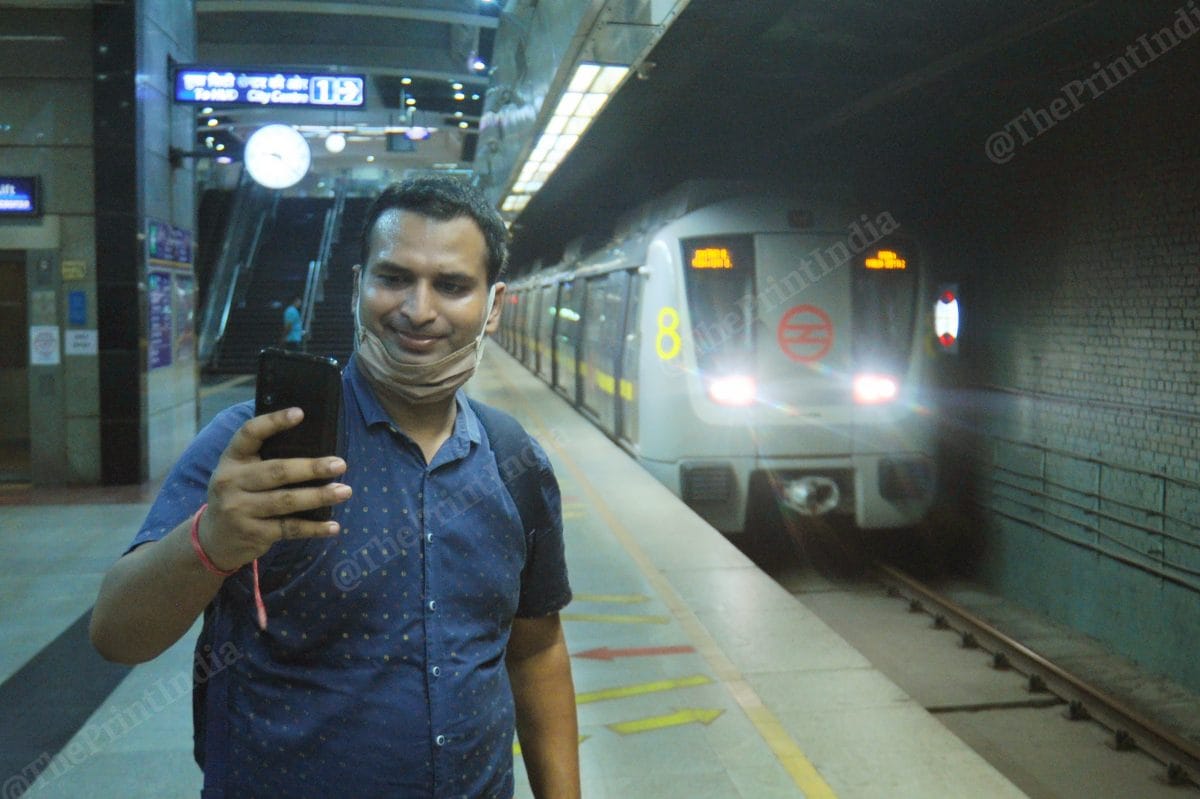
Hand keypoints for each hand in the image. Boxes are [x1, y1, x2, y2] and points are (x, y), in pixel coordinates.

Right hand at [198, 407, 350, 570]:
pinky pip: (289, 528)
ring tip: (344, 491)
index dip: (273, 422)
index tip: (300, 413)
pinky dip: (314, 527)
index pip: (249, 433)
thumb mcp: (240, 473)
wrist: (214, 539)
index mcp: (231, 459)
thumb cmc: (239, 495)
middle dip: (311, 467)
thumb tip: (314, 445)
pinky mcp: (253, 533)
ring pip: (286, 501)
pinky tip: (334, 526)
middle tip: (340, 464)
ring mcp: (240, 510)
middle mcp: (232, 482)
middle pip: (276, 471)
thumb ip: (263, 459)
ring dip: (319, 496)